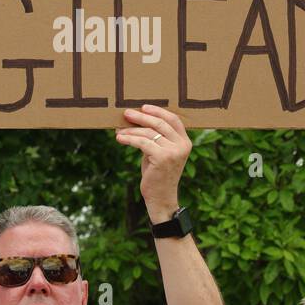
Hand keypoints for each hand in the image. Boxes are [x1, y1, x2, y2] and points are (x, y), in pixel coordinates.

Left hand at [114, 104, 191, 223]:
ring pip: (149, 133)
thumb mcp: (160, 152)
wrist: (161, 197)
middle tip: (126, 113)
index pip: (173, 119)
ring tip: (119, 129)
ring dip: (131, 129)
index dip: (158, 111)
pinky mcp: (162, 158)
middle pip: (160, 123)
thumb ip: (156, 137)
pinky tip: (120, 138)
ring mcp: (174, 151)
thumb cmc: (157, 174)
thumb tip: (137, 119)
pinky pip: (142, 142)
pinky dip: (129, 139)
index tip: (143, 107)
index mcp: (185, 142)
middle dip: (141, 117)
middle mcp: (182, 145)